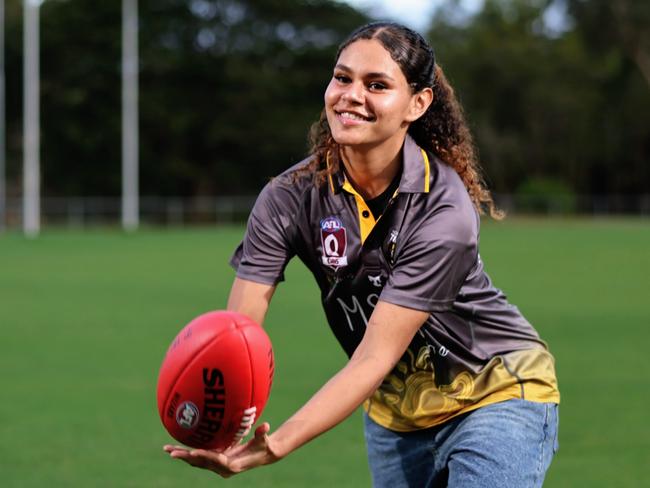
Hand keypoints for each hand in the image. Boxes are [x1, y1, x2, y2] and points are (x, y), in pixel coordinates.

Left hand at [163, 422, 280, 477]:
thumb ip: (262, 434)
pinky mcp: (215, 460)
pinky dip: (187, 453)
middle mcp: (222, 468)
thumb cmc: (264, 446)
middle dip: (186, 457)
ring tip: (167, 449)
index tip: (193, 452)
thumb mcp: (264, 441)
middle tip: (171, 452)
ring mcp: (217, 465)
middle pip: (201, 462)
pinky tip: (176, 448)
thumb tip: (266, 425)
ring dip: (182, 454)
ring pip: (196, 461)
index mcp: (232, 465)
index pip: (216, 460)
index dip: (205, 456)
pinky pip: (198, 457)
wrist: (263, 455)